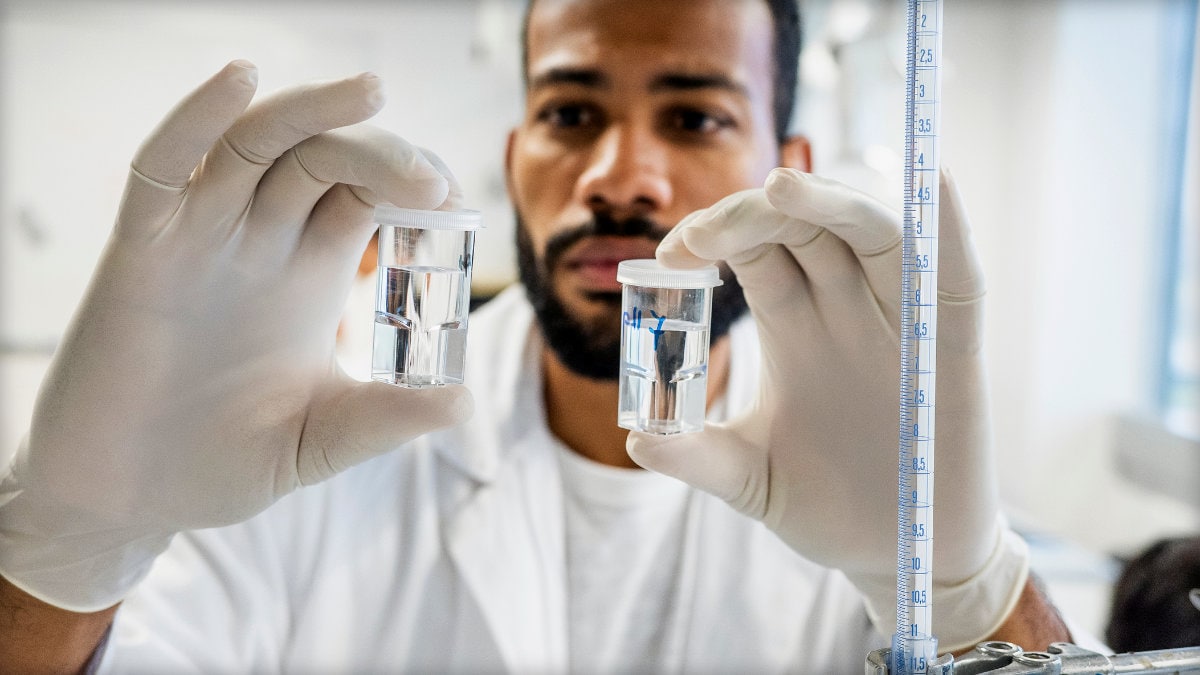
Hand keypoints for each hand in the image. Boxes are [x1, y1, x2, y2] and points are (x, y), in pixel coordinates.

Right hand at [0, 62, 472, 611]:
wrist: (128, 500)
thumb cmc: (221, 466)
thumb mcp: (320, 441)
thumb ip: (384, 419)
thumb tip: (462, 403)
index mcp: (310, 272)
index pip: (366, 193)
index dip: (409, 179)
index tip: (451, 196)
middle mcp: (260, 242)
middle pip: (323, 159)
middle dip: (379, 151)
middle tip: (429, 180)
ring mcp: (201, 239)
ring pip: (255, 144)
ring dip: (310, 110)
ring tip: (371, 91)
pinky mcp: (141, 251)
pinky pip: (162, 169)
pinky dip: (196, 119)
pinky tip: (239, 81)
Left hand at [628, 168, 1027, 649]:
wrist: (899, 553)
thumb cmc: (829, 506)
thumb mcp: (751, 480)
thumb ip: (698, 458)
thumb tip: (636, 440)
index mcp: (793, 325)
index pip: (754, 249)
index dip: (714, 235)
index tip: (670, 255)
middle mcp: (846, 308)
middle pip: (803, 227)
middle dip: (753, 213)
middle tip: (704, 234)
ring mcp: (902, 320)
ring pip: (872, 233)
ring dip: (832, 202)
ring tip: (783, 188)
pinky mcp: (955, 346)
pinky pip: (957, 275)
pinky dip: (950, 227)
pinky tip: (931, 184)